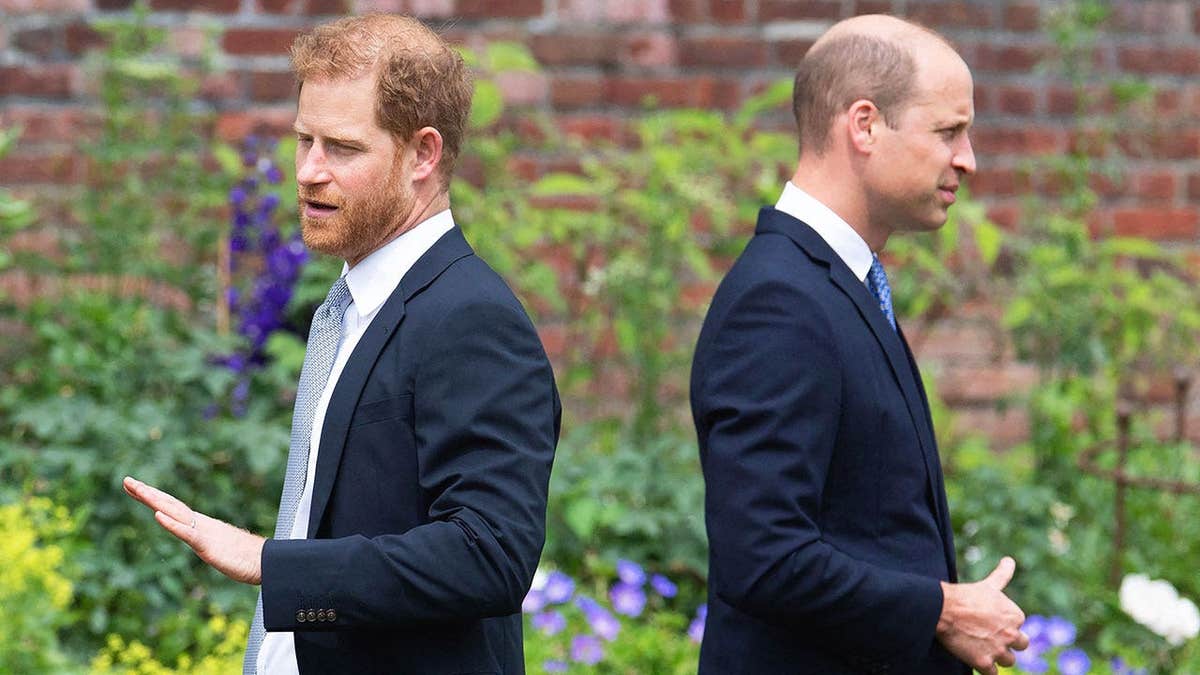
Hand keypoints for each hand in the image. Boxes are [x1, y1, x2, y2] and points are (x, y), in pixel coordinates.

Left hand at [123, 476, 264, 584]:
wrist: (267, 562)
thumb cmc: (246, 558)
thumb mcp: (219, 549)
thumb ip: (209, 541)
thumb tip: (203, 540)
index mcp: (200, 525)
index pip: (171, 507)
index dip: (153, 496)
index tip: (134, 486)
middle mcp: (200, 523)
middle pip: (169, 504)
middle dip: (147, 492)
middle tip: (126, 480)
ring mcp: (204, 533)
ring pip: (175, 513)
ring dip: (155, 501)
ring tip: (137, 490)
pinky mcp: (208, 546)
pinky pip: (187, 533)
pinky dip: (172, 524)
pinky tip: (158, 516)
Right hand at [935, 556, 1029, 674]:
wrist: (942, 608)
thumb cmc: (965, 595)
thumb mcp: (988, 585)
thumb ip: (1002, 575)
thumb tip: (1009, 560)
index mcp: (1015, 615)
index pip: (1019, 626)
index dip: (1005, 625)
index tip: (990, 621)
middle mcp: (1011, 634)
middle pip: (1020, 645)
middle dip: (1008, 643)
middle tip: (989, 637)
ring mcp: (999, 650)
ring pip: (1008, 661)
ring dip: (998, 657)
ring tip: (981, 648)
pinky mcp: (984, 663)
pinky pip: (993, 674)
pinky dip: (986, 669)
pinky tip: (976, 659)